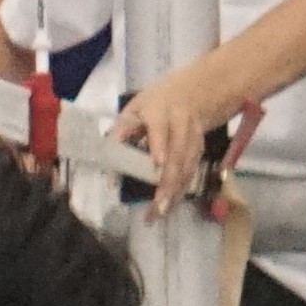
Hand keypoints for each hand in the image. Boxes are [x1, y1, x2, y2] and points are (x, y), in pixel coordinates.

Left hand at [108, 63, 229, 212]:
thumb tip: (106, 152)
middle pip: (178, 153)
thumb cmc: (154, 105)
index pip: (160, 127)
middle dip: (169, 180)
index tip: (158, 163)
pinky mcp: (199, 150)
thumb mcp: (134, 109)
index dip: (160, 144)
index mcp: (160, 110)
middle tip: (158, 204)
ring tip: (159, 212)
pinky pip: (191, 172)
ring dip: (175, 191)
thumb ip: (122, 130)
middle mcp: (181, 123)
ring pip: (187, 166)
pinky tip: (169, 206)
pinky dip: (180, 191)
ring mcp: (194, 137)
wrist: (192, 93)